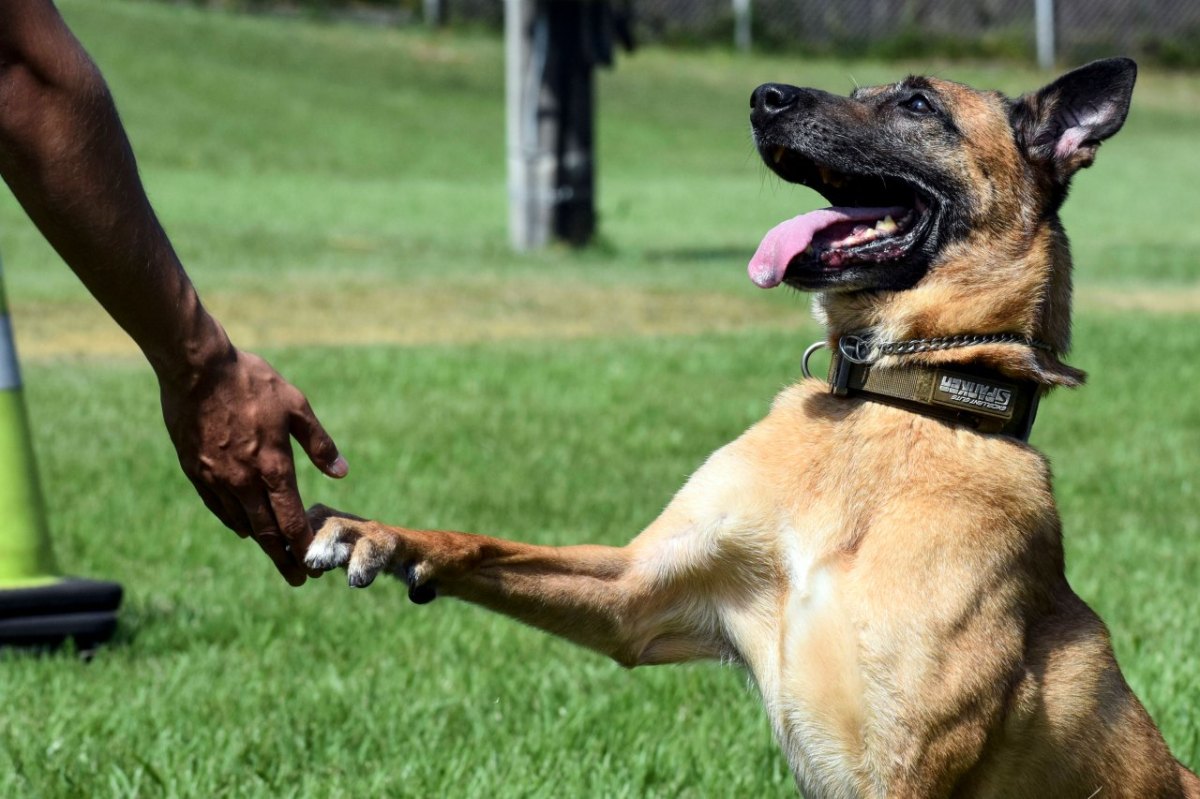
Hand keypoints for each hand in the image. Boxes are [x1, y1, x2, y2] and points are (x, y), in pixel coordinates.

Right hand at [159, 348, 347, 584]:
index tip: (313, 566)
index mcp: (273, 466)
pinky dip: (233, 521)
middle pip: (266, 532)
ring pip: (241, 522)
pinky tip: (243, 528)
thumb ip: (320, 443)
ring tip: (275, 555)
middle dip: (284, 558)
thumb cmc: (252, 382)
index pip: (291, 521)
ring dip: (260, 543)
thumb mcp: (296, 406)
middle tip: (298, 578)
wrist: (196, 368)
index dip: (303, 547)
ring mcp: (216, 478)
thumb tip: (342, 472)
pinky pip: (217, 507)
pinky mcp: (195, 470)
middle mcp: (244, 481)